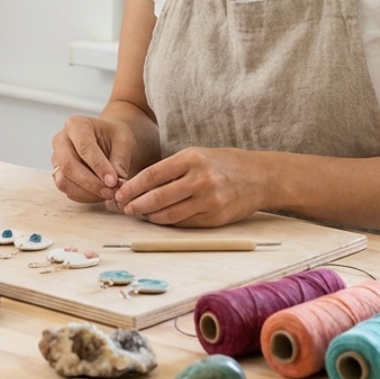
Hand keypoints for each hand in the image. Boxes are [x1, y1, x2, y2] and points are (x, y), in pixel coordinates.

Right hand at [50, 115, 138, 203]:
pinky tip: (100, 195)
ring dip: (86, 192)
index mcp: (76, 125)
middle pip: (69, 166)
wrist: (107, 141)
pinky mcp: (58, 174)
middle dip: (91, 183)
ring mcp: (56, 158)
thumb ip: (119, 161)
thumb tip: (116, 185)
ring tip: (107, 194)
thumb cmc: (114, 137)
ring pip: (63, 181)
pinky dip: (84, 196)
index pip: (84, 147)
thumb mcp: (124, 142)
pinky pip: (66, 190)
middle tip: (111, 192)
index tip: (114, 181)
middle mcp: (61, 140)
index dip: (99, 166)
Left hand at [113, 146, 263, 226]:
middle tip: (124, 208)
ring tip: (139, 214)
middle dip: (136, 205)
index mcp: (192, 159)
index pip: (152, 175)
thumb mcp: (197, 155)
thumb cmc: (224, 163)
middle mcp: (200, 179)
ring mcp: (209, 201)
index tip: (119, 193)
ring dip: (149, 217)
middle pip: (157, 197)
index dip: (132, 187)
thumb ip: (171, 169)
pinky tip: (159, 219)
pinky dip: (168, 222)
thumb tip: (138, 184)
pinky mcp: (215, 218)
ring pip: (169, 215)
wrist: (260, 177)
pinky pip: (184, 223)